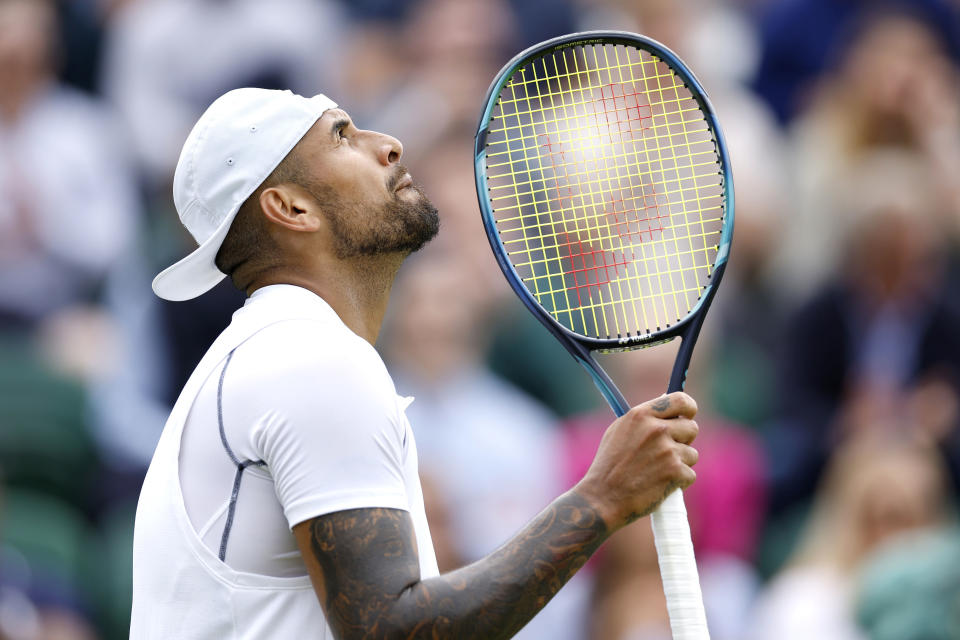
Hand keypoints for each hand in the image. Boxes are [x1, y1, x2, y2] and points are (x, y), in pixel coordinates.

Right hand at [574, 392, 698, 530]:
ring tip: (656, 472)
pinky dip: (678, 482)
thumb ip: (644, 418)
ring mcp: (667, 451)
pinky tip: (659, 484)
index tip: (688, 415)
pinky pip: (690, 474)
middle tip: (668, 451)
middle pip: (692, 428)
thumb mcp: (619, 432)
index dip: (689, 408)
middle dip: (684, 440)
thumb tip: (667, 404)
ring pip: (692, 454)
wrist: (602, 498)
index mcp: (641, 415)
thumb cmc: (608, 466)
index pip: (680, 400)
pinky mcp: (675, 472)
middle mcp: (656, 429)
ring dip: (680, 464)